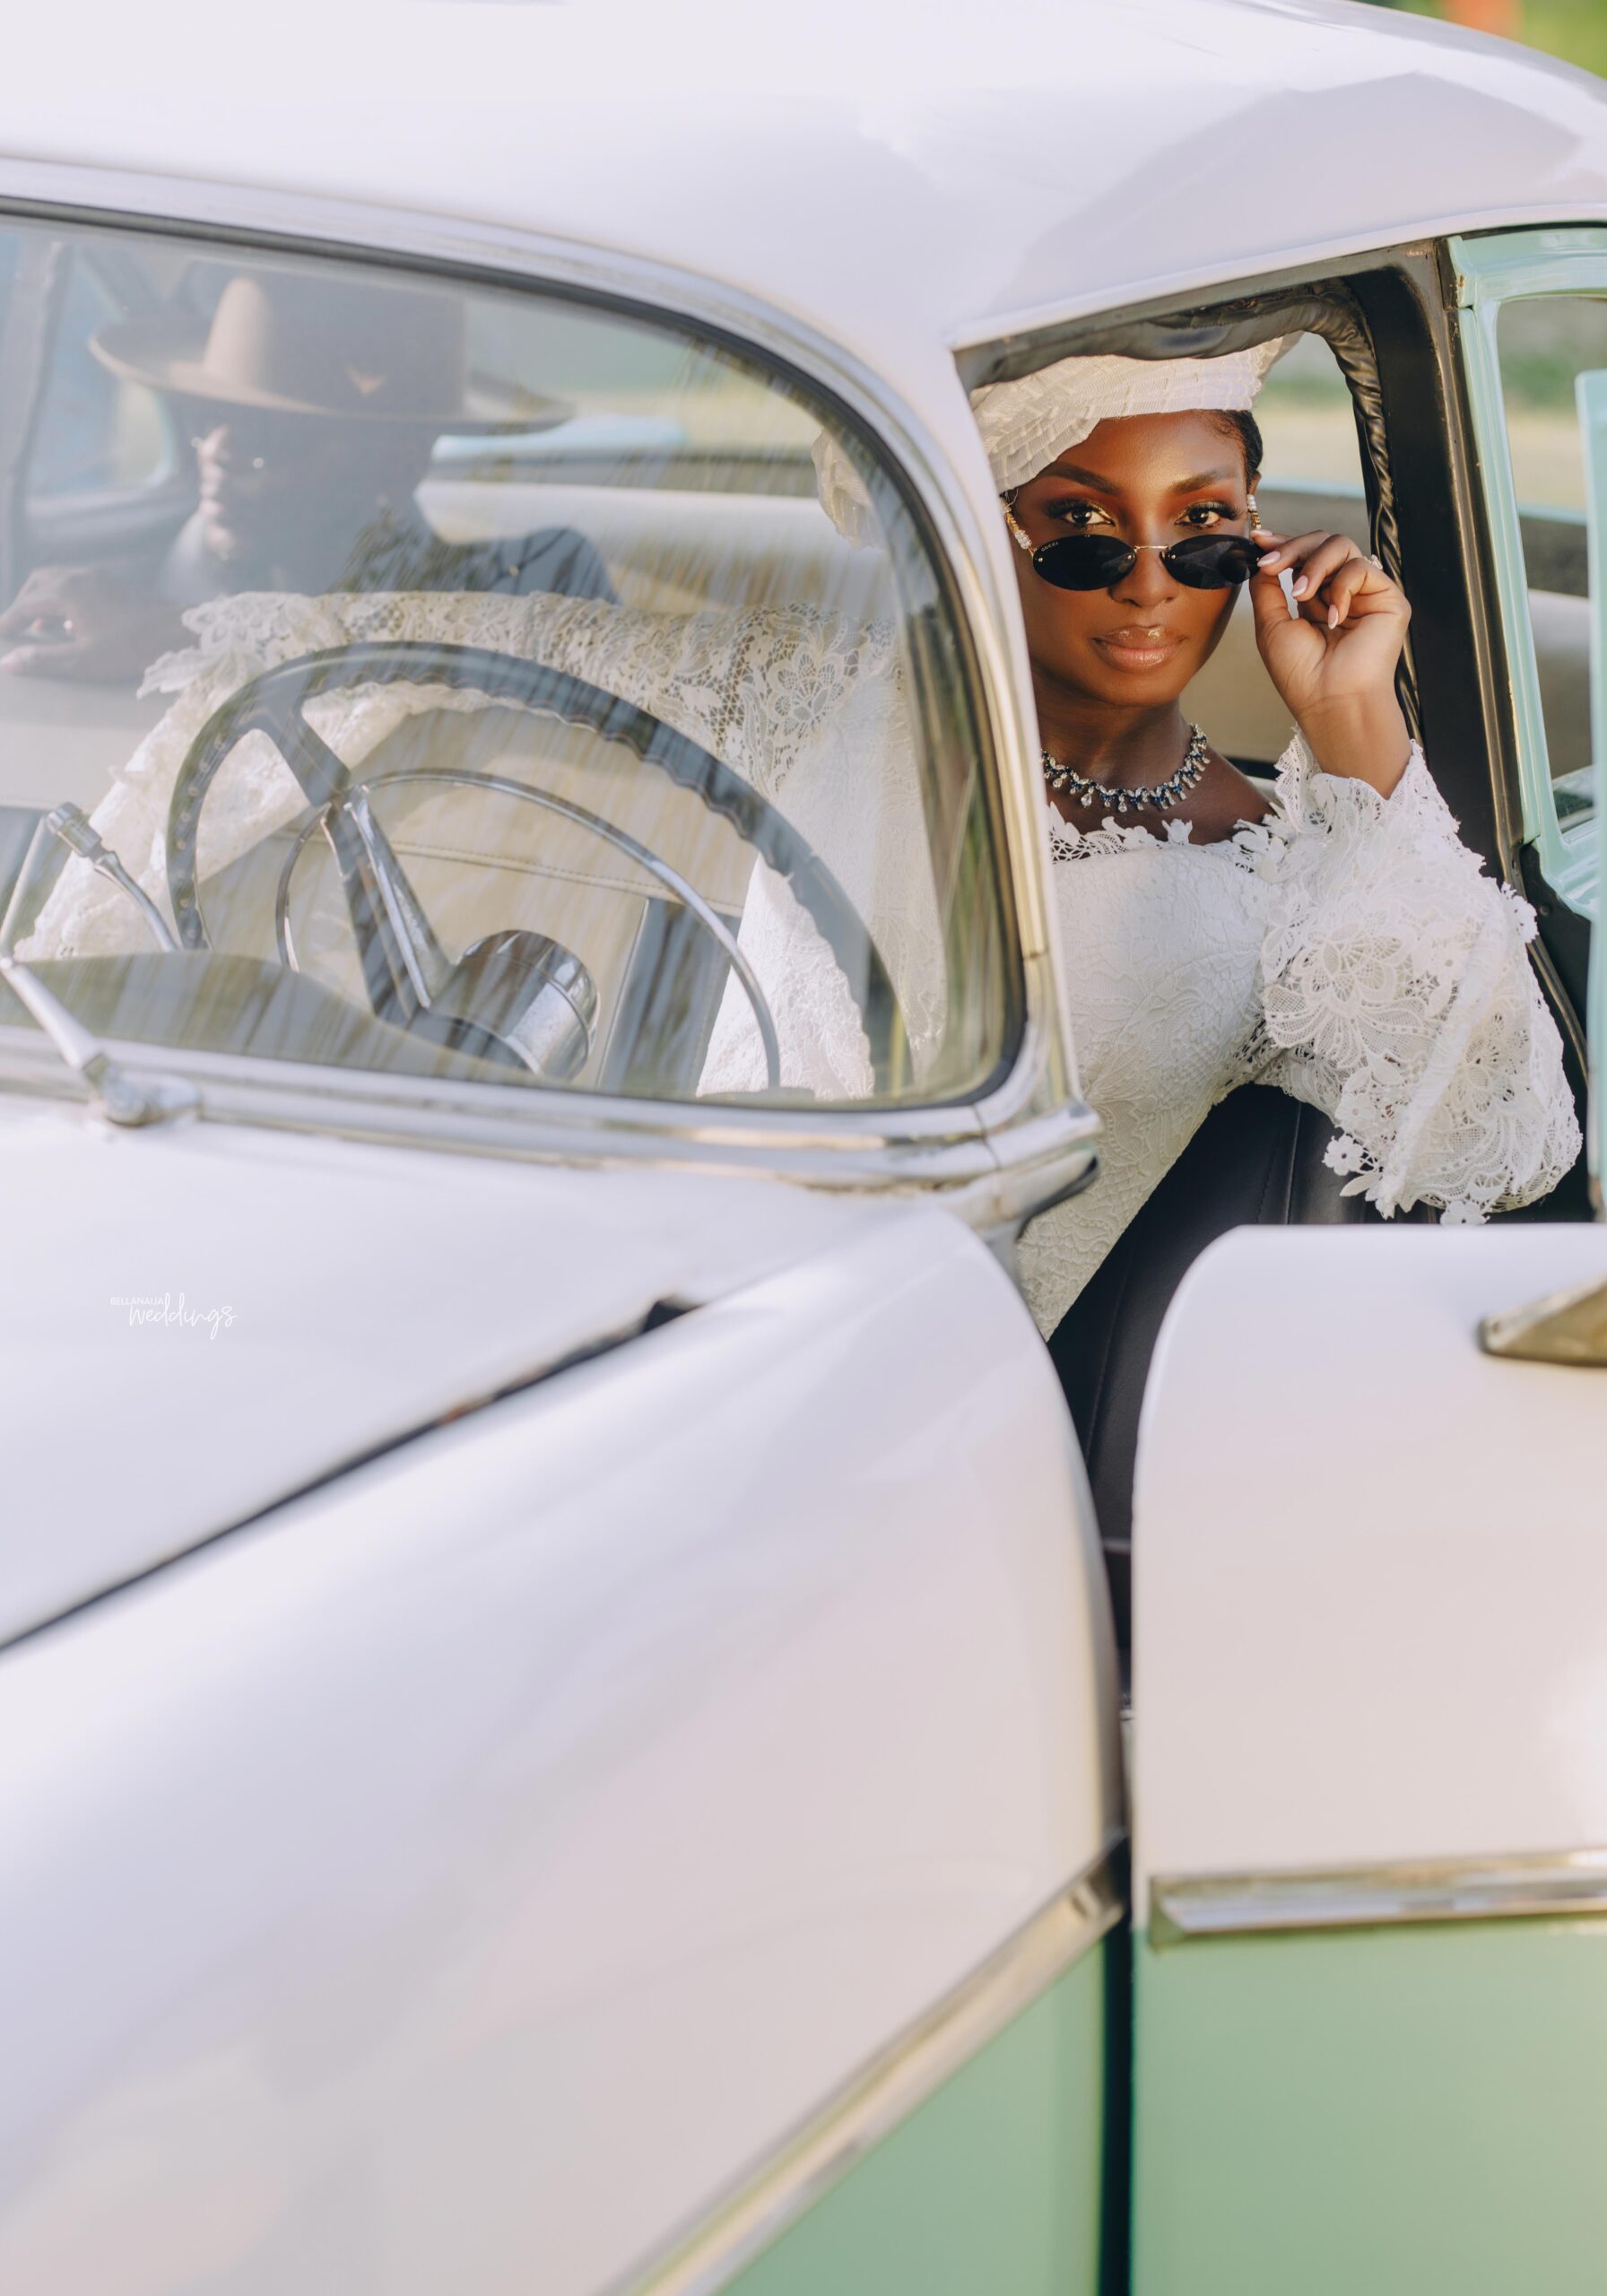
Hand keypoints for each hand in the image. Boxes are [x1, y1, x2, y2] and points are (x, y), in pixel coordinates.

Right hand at [0, 565, 183, 683]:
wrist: (177, 632)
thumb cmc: (132, 648)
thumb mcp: (84, 660)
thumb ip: (44, 659)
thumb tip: (8, 662)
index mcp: (67, 591)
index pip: (25, 605)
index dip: (8, 620)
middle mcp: (80, 576)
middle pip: (38, 582)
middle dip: (23, 603)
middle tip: (16, 626)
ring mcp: (99, 576)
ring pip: (59, 580)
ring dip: (44, 600)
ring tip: (40, 627)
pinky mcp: (115, 583)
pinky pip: (79, 584)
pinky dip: (65, 599)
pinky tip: (72, 623)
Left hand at [1247, 530, 1411, 794]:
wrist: (1330, 700)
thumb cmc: (1301, 674)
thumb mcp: (1271, 625)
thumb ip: (1267, 588)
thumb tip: (1262, 554)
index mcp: (1316, 599)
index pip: (1304, 557)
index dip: (1283, 542)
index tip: (1258, 538)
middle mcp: (1342, 593)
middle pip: (1322, 542)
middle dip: (1293, 548)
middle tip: (1271, 564)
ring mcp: (1365, 594)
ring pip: (1342, 546)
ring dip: (1314, 565)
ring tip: (1301, 596)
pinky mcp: (1388, 598)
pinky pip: (1361, 567)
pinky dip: (1340, 588)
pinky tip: (1334, 618)